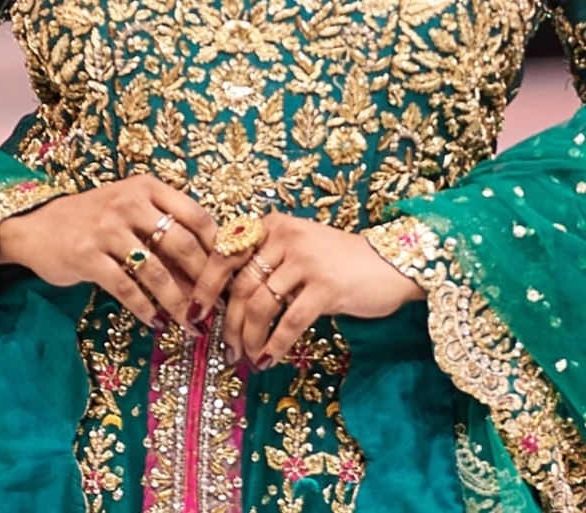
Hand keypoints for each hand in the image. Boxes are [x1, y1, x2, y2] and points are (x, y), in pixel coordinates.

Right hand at [0, 175, 236, 331]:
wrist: (37, 226)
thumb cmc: (94, 221)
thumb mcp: (130, 212)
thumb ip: (164, 231)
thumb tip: (208, 272)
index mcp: (148, 188)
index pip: (197, 216)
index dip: (218, 249)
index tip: (230, 276)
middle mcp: (130, 203)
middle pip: (182, 245)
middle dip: (204, 282)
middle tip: (217, 308)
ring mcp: (107, 229)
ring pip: (156, 272)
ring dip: (179, 303)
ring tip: (192, 326)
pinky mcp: (88, 256)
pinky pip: (126, 288)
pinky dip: (146, 309)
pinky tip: (158, 323)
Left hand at [222, 213, 422, 370]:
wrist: (392, 264)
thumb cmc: (340, 264)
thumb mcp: (299, 252)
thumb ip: (266, 264)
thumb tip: (225, 302)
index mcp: (273, 225)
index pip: (224, 254)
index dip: (205, 286)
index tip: (193, 314)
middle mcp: (286, 236)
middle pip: (239, 285)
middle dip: (226, 322)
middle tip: (223, 348)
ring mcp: (306, 260)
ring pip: (259, 305)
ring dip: (247, 337)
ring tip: (246, 357)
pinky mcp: (325, 286)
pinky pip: (289, 322)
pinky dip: (274, 345)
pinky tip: (268, 360)